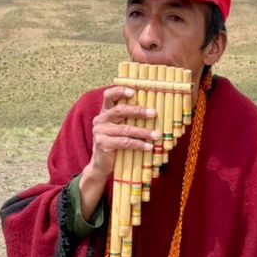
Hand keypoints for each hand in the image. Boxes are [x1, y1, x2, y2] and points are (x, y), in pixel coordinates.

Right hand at [78, 86, 157, 220]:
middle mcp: (100, 119)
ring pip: (125, 129)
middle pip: (120, 110)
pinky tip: (149, 146)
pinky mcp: (103, 144)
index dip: (120, 91)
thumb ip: (130, 119)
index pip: (109, 96)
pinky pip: (124, 142)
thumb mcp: (121, 128)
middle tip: (154, 113)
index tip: (134, 91)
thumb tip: (155, 111)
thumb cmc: (117, 144)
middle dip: (138, 111)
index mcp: (105, 112)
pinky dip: (139, 144)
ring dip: (143, 132)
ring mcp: (100, 132)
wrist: (102, 165)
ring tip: (157, 135)